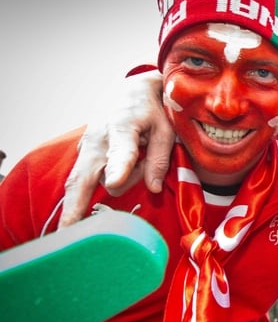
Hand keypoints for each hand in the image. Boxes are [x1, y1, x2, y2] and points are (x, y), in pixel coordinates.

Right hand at [60, 69, 174, 227]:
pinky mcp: (84, 152)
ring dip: (102, 190)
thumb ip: (160, 159)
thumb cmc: (152, 110)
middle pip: (83, 176)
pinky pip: (82, 177)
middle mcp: (98, 138)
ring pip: (82, 181)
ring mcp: (87, 145)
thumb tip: (154, 188)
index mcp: (124, 126)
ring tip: (131, 173)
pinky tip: (94, 198)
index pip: (121, 151)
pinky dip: (86, 191)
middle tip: (68, 232)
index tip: (114, 182)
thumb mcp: (166, 129)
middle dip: (75, 204)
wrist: (132, 90)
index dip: (119, 167)